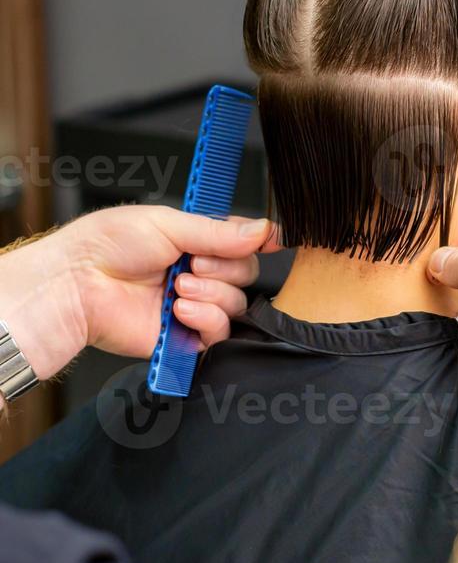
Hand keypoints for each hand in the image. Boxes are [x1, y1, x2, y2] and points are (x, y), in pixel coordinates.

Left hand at [0, 206, 280, 379]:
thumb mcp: (168, 224)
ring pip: (237, 305)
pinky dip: (206, 319)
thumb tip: (264, 230)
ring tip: (178, 287)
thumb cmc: (107, 245)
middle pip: (246, 275)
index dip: (258, 241)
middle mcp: (197, 275)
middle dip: (226, 269)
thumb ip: (220, 232)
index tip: (273, 239)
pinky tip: (180, 309)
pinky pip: (220, 335)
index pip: (241, 243)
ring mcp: (193, 307)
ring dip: (213, 294)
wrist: (78, 283)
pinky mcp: (184, 339)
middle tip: (194, 264)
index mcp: (194, 243)